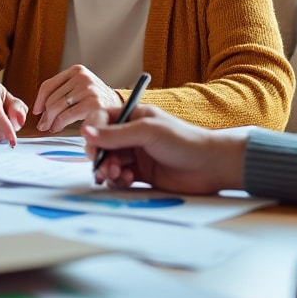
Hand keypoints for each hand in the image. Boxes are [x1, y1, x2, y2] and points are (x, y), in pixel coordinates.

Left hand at [33, 64, 122, 131]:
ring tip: (49, 127)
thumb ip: (63, 93)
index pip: (49, 85)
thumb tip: (40, 110)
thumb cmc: (98, 101)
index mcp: (77, 71)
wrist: (122, 108)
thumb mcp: (80, 89)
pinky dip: (58, 124)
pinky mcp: (93, 104)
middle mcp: (83, 77)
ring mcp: (89, 90)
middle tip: (42, 125)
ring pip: (57, 107)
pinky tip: (57, 128)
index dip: (39, 100)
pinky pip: (66, 116)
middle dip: (45, 114)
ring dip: (50, 121)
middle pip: (52, 98)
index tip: (36, 110)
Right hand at [81, 104, 248, 193]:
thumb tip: (85, 132)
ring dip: (107, 170)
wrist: (211, 166)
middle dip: (99, 156)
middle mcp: (131, 135)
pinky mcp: (140, 174)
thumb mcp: (148, 131)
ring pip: (108, 162)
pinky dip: (118, 180)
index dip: (93, 132)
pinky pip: (118, 178)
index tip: (93, 145)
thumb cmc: (184, 141)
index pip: (100, 120)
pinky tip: (128, 180)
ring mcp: (135, 155)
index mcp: (132, 116)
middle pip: (101, 144)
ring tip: (117, 175)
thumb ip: (115, 134)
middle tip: (105, 166)